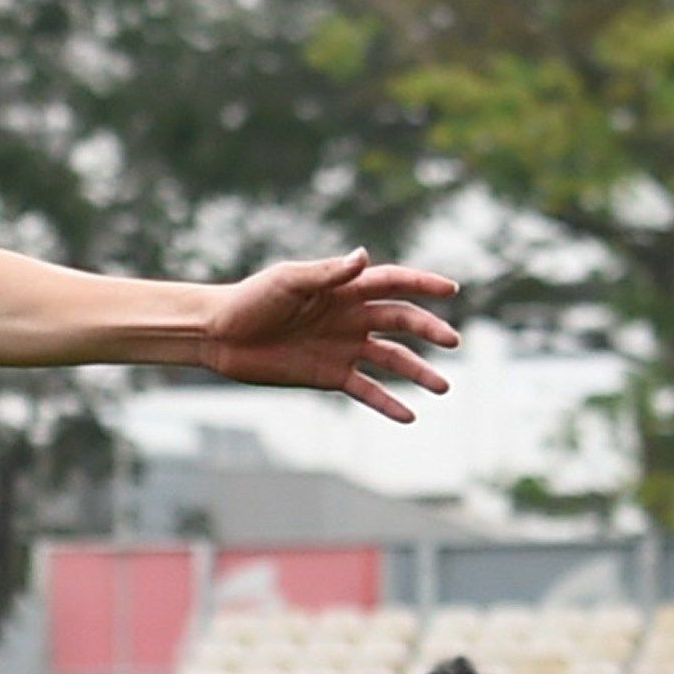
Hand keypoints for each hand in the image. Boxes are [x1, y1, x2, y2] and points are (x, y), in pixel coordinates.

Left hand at [199, 252, 461, 422]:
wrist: (220, 335)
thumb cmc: (252, 300)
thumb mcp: (289, 282)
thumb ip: (328, 273)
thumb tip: (363, 257)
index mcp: (345, 289)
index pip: (393, 283)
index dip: (422, 284)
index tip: (451, 289)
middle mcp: (351, 317)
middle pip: (400, 321)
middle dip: (428, 330)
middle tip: (453, 341)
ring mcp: (344, 347)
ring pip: (392, 359)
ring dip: (418, 371)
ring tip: (443, 386)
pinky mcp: (330, 375)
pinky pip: (365, 390)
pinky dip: (387, 403)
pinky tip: (410, 416)